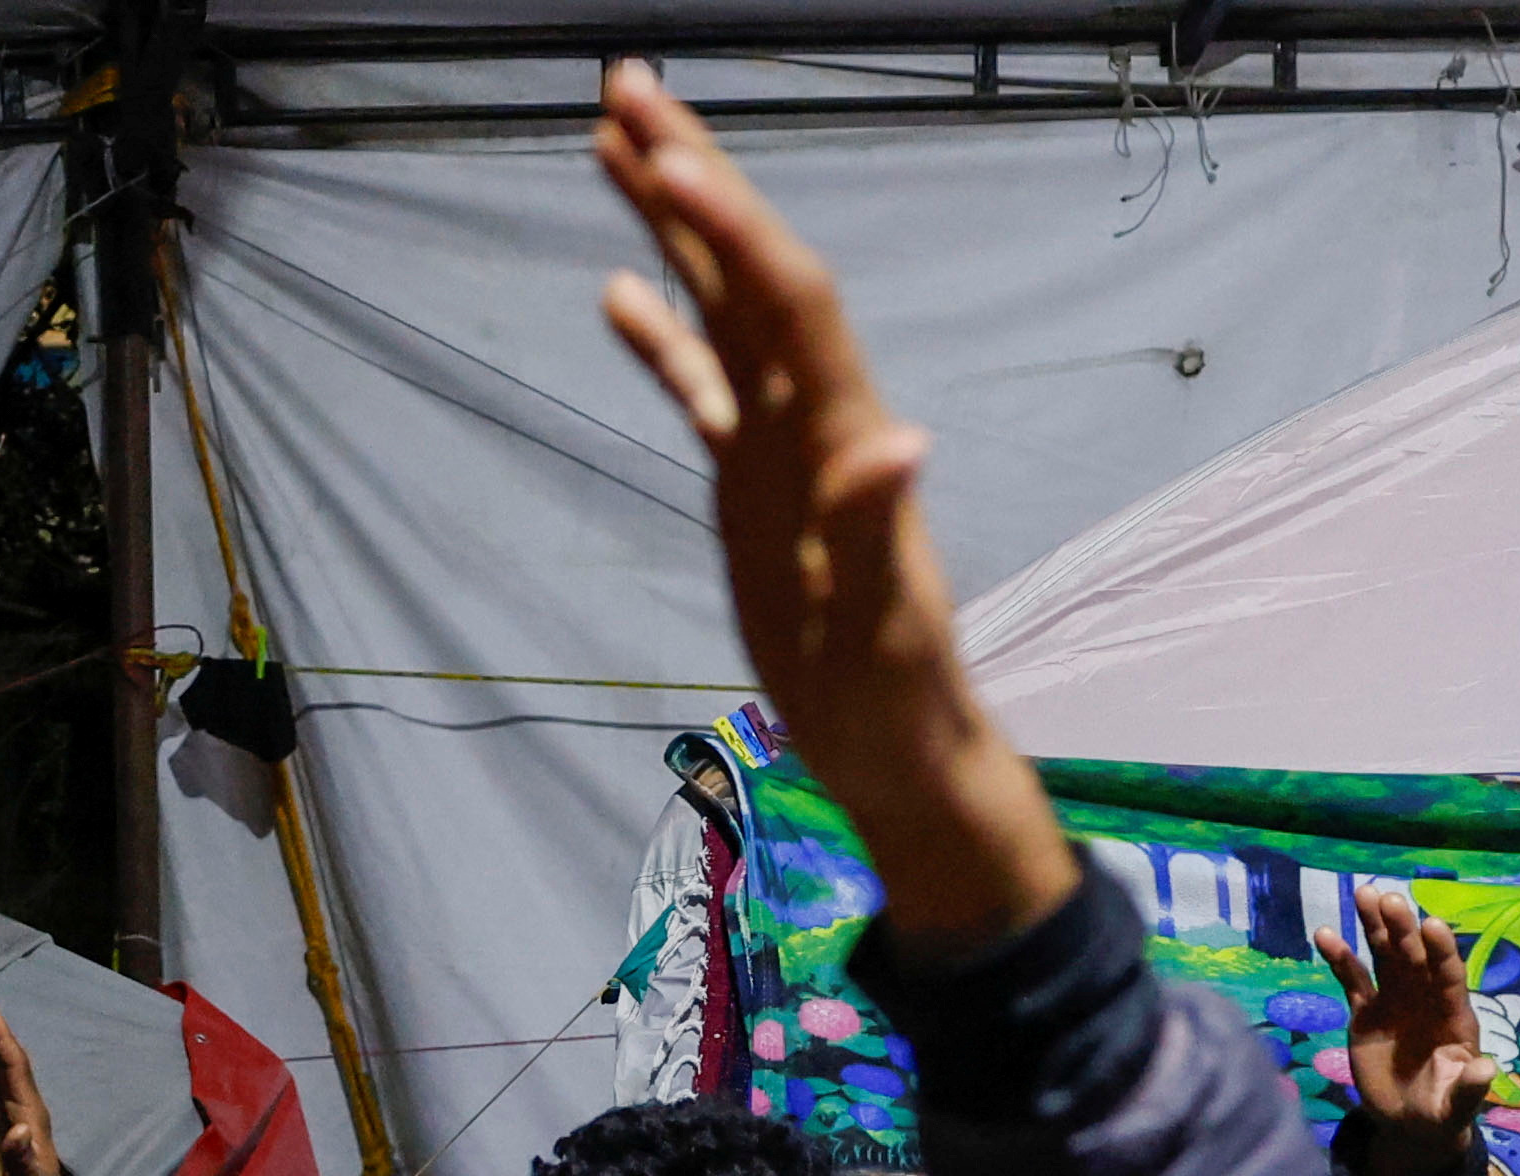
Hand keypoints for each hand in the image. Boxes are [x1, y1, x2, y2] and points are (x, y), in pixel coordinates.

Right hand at [591, 65, 1075, 951]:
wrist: (904, 749)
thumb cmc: (899, 701)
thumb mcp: (884, 628)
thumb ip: (880, 533)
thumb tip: (899, 445)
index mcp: (843, 437)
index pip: (785, 305)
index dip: (728, 230)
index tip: (664, 159)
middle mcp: (815, 417)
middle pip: (751, 269)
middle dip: (695, 175)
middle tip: (628, 82)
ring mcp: (780, 446)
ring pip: (721, 307)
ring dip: (674, 225)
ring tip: (615, 137)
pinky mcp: (754, 487)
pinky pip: (703, 388)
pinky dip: (663, 337)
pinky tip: (616, 290)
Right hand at [1318, 882, 1495, 1175]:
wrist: (1410, 1123)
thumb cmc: (1440, 1112)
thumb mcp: (1456, 1107)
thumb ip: (1469, 1088)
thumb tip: (1485, 1069)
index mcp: (1453, 1016)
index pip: (1448, 977)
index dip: (1441, 952)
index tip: (1430, 925)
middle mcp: (1425, 999)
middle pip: (1414, 957)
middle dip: (1402, 928)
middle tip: (1387, 898)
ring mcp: (1395, 1001)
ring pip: (1385, 956)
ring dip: (1375, 926)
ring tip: (1363, 894)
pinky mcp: (1367, 1011)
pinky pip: (1353, 979)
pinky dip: (1340, 957)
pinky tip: (1325, 934)